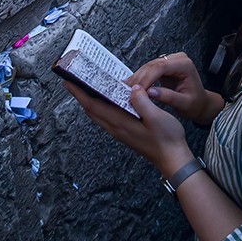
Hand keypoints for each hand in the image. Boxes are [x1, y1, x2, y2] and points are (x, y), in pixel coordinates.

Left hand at [62, 80, 191, 179]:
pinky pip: (107, 117)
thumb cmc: (167, 139)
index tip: (69, 83)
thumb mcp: (157, 118)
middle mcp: (116, 128)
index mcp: (121, 123)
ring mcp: (120, 131)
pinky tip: (108, 100)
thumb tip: (132, 88)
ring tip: (88, 87)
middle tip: (73, 81)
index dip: (80, 93)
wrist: (172, 159)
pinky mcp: (125, 132)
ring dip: (90, 101)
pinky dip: (101, 106)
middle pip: (92, 110)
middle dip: (81, 96)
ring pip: (98, 115)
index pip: (94, 106)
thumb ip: (143, 102)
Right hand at [130, 53, 222, 125]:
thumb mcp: (184, 103)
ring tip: (124, 91)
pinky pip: (149, 70)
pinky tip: (131, 88)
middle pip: (152, 65)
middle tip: (125, 92)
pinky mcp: (164, 66)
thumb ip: (168, 97)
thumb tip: (150, 93)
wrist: (200, 103)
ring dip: (136, 79)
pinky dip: (140, 79)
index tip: (136, 91)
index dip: (146, 78)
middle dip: (139, 79)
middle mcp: (177, 59)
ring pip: (148, 67)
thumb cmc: (195, 104)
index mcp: (185, 65)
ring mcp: (170, 61)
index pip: (161, 67)